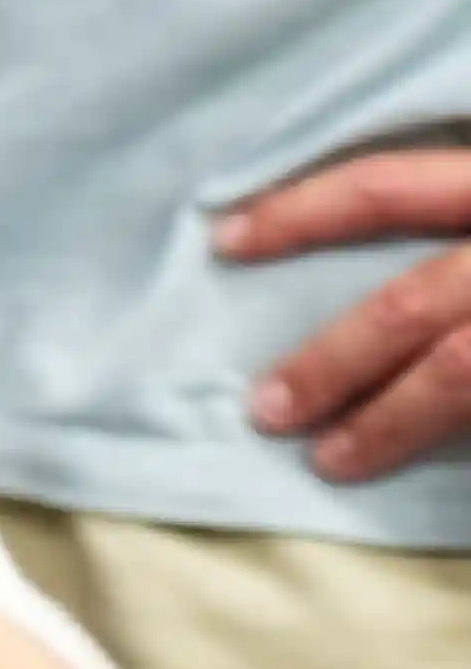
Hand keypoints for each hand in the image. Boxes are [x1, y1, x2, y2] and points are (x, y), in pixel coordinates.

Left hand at [220, 146, 470, 480]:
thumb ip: (445, 201)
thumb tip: (366, 216)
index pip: (383, 189)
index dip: (298, 215)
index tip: (222, 240)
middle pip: (409, 305)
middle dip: (331, 362)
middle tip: (263, 409)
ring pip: (459, 375)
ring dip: (389, 425)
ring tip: (328, 461)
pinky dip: (460, 448)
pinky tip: (419, 478)